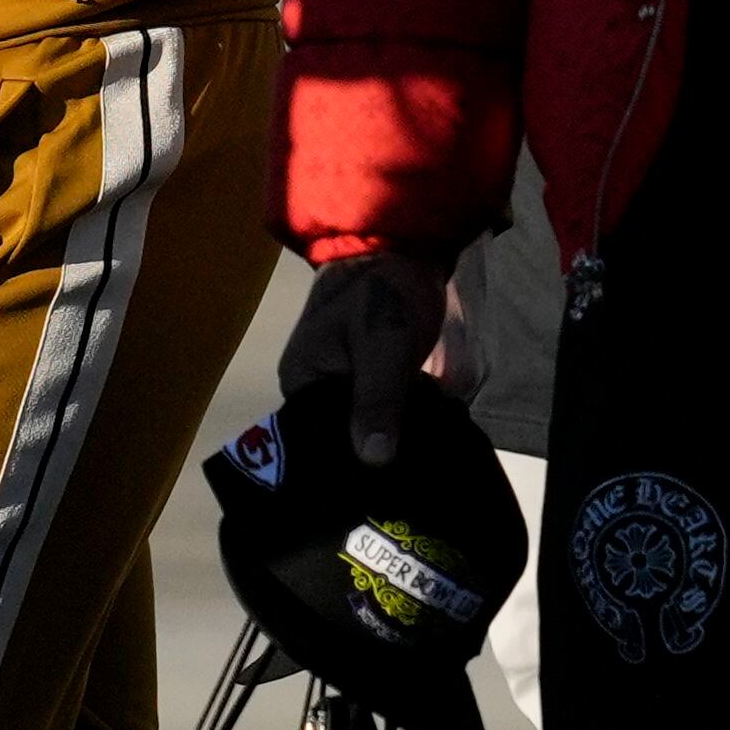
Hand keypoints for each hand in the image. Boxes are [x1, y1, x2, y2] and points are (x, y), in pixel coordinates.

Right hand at [279, 249, 449, 464]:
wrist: (404, 245)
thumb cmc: (384, 290)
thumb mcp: (383, 344)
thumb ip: (377, 399)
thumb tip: (373, 461)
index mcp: (303, 382)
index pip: (319, 443)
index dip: (352, 466)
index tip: (389, 485)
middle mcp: (316, 389)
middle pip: (344, 438)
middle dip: (378, 457)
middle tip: (417, 478)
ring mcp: (344, 384)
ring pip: (367, 428)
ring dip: (395, 442)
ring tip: (425, 469)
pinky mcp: (371, 379)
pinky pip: (383, 414)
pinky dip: (402, 424)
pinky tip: (427, 444)